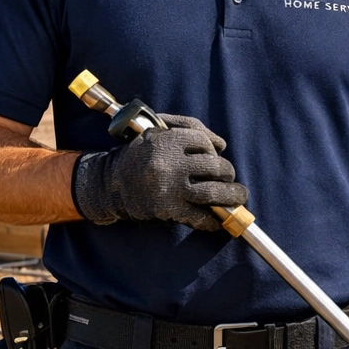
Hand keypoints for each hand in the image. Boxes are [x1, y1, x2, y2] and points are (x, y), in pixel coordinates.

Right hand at [71, 112, 247, 231]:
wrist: (110, 185)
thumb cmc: (140, 155)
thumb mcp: (157, 130)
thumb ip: (189, 127)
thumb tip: (221, 145)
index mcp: (164, 141)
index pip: (203, 142)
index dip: (213, 149)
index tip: (215, 156)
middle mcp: (168, 164)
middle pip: (214, 166)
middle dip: (226, 172)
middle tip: (229, 177)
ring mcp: (169, 188)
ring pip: (213, 192)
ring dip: (232, 196)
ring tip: (239, 197)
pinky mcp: (168, 210)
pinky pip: (200, 217)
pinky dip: (213, 220)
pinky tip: (218, 220)